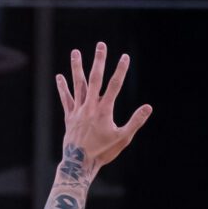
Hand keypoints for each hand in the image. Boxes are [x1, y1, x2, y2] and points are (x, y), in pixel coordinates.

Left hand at [56, 42, 152, 172]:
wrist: (80, 163)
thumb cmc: (103, 152)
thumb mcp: (123, 138)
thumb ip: (135, 121)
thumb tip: (148, 107)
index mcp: (104, 110)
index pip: (114, 86)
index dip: (121, 70)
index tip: (125, 57)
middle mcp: (90, 106)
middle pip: (95, 79)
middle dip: (99, 61)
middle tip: (101, 45)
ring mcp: (78, 110)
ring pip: (77, 85)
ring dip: (77, 67)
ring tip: (75, 52)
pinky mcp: (70, 117)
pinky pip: (66, 99)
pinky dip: (63, 87)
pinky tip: (60, 76)